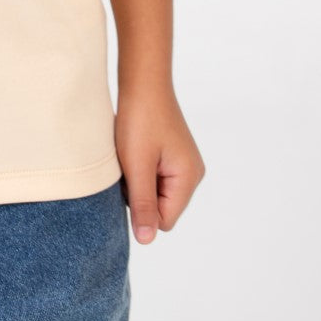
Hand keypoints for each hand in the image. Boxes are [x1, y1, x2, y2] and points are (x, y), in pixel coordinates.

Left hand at [114, 85, 205, 243]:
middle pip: (160, 207)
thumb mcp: (137, 166)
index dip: (142, 207)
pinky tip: (133, 147)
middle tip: (128, 164)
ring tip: (130, 153)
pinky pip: (153, 175)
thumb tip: (146, 240)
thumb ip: (143, 205)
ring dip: (137, 178)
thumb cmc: (139, 120)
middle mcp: (191, 173)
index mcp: (188, 178)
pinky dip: (139, 166)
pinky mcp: (171, 153)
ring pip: (154, 191)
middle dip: (139, 192)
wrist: (142, 80)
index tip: (130, 180)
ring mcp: (182, 162)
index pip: (164, 220)